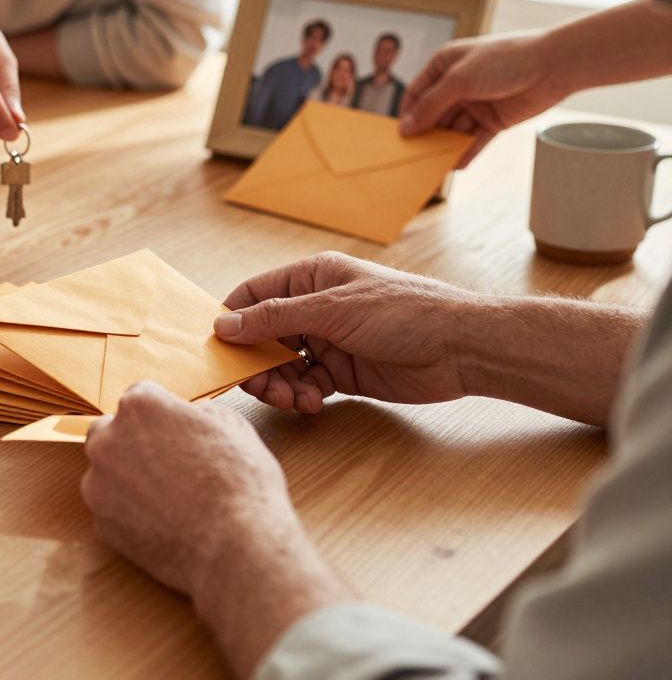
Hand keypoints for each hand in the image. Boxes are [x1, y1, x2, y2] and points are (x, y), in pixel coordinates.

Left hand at [81, 382, 296, 594]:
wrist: (236, 548)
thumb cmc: (240, 485)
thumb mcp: (231, 425)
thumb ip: (197, 413)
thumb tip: (187, 418)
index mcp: (141, 407)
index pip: (141, 396)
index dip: (163, 414)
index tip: (176, 431)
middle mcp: (108, 440)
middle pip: (111, 430)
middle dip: (134, 441)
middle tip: (169, 463)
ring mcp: (98, 484)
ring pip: (107, 471)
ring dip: (129, 478)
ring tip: (169, 497)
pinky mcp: (101, 522)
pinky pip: (111, 508)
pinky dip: (130, 512)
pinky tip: (162, 521)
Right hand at [215, 252, 480, 413]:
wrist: (461, 348)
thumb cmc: (404, 312)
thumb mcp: (333, 310)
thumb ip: (275, 318)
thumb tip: (224, 325)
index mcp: (310, 279)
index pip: (253, 296)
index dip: (232, 323)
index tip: (220, 352)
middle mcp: (315, 308)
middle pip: (263, 337)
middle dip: (258, 364)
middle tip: (262, 388)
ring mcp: (328, 340)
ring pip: (282, 365)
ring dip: (280, 385)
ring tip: (293, 400)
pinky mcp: (343, 371)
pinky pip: (306, 384)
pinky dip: (303, 396)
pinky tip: (313, 403)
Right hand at [399, 33, 567, 166]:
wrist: (554, 65)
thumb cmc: (507, 59)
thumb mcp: (459, 80)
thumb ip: (431, 105)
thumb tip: (407, 128)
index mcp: (445, 65)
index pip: (417, 93)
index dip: (408, 114)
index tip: (400, 137)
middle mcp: (458, 84)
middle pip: (433, 114)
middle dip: (426, 133)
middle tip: (413, 155)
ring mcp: (476, 103)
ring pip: (453, 130)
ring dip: (444, 146)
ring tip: (432, 164)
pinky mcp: (493, 120)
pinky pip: (474, 141)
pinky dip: (465, 153)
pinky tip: (455, 166)